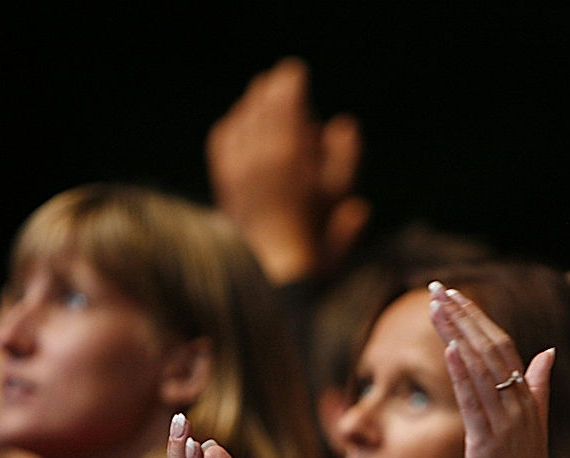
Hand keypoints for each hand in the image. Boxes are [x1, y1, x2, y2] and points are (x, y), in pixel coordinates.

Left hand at [207, 57, 369, 284]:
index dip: (291, 84)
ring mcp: (236, 168)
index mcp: (289, 153)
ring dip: (253, 106)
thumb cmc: (316, 238)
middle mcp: (257, 155)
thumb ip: (346, 155)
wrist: (272, 274)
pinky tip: (238, 124)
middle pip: (261, 107)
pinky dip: (233, 127)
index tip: (295, 72)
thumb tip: (343, 125)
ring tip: (262, 95)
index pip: (286, 103)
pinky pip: (223, 141)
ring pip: (241, 121)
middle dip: (272, 91)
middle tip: (280, 80)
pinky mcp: (224, 183)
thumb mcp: (341, 196)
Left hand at [427, 282, 562, 457]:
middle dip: (463, 316)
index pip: (503, 346)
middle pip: (491, 348)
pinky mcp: (488, 445)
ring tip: (436, 307)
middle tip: (438, 288)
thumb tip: (546, 353)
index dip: (479, 318)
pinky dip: (463, 374)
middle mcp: (519, 406)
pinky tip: (450, 349)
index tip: (455, 295)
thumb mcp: (534, 427)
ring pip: (481, 369)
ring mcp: (506, 425)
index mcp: (528, 399)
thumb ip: (540, 388)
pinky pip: (475, 403)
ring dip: (457, 334)